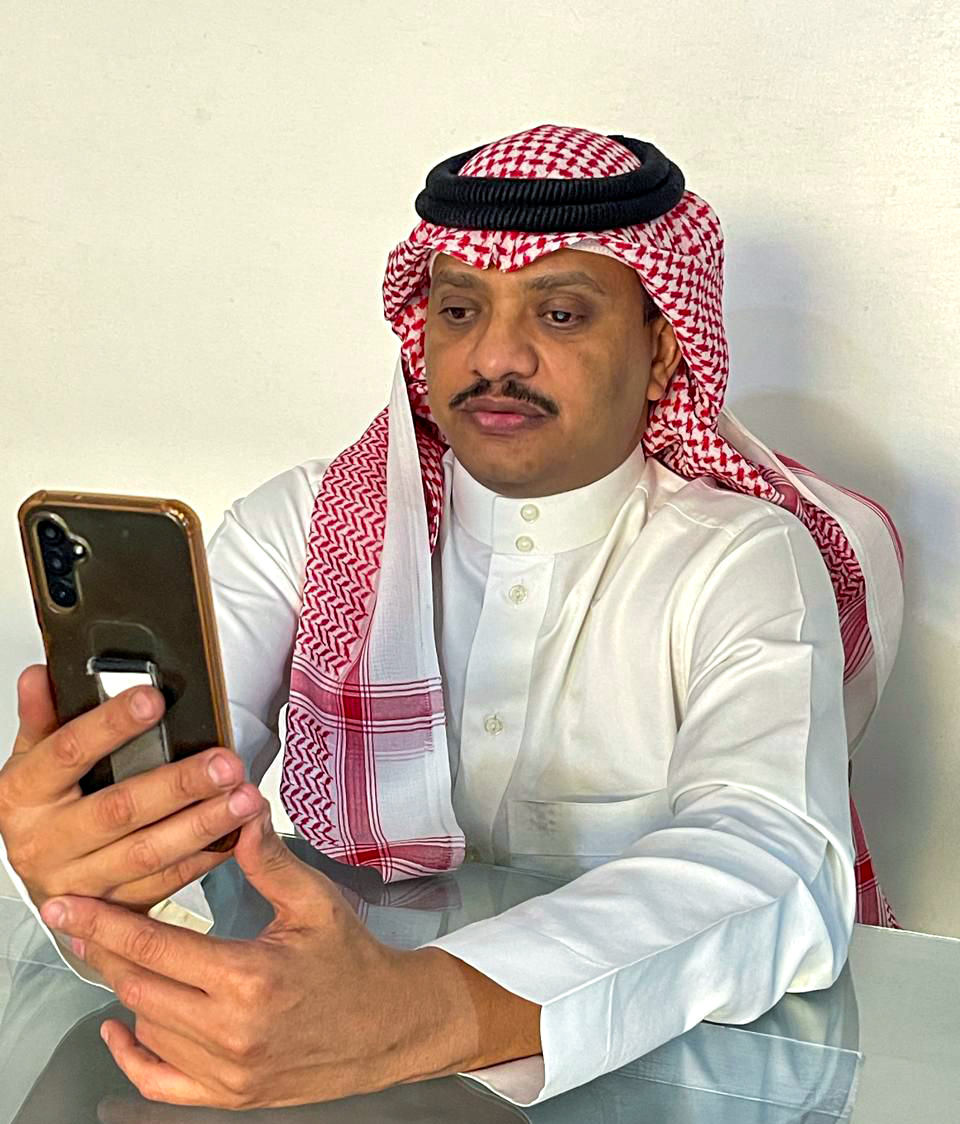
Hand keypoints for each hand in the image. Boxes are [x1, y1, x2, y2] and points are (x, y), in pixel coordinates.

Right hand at [0, 664, 263, 911]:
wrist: (38, 873)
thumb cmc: (42, 808)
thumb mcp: (33, 759)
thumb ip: (42, 717)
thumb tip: (40, 676)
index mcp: (24, 796)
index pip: (68, 753)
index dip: (110, 725)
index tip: (152, 700)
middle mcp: (49, 842)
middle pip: (120, 809)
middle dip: (180, 786)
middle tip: (224, 763)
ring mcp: (82, 880)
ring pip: (149, 852)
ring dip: (204, 825)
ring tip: (244, 798)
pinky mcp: (114, 906)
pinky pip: (166, 883)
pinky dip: (206, 858)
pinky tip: (237, 834)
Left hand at [42, 810, 540, 1108]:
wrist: (387, 1026)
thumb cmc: (352, 960)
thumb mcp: (315, 902)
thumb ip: (269, 861)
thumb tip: (239, 813)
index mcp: (249, 977)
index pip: (155, 944)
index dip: (104, 921)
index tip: (65, 904)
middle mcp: (230, 1032)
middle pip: (138, 986)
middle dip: (105, 950)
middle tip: (84, 919)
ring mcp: (227, 1072)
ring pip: (147, 1026)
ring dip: (130, 989)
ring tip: (130, 955)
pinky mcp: (229, 1097)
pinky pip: (158, 1083)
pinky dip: (132, 1056)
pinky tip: (121, 1027)